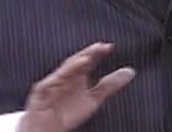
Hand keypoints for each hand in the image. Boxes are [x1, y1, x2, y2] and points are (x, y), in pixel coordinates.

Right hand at [17, 42, 135, 131]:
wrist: (48, 129)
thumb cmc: (68, 113)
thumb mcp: (94, 99)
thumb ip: (110, 85)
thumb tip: (130, 72)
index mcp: (77, 75)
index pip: (87, 60)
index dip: (97, 52)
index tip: (108, 47)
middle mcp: (65, 76)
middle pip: (75, 62)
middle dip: (86, 54)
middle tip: (98, 47)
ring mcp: (52, 84)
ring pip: (62, 71)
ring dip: (73, 65)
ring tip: (85, 59)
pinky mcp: (41, 94)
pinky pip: (47, 86)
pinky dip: (55, 81)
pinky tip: (62, 78)